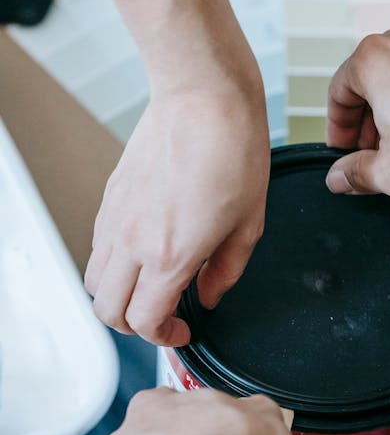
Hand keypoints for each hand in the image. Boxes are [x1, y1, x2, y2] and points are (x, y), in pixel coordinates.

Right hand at [85, 72, 269, 345]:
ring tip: (152, 285)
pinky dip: (114, 263)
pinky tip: (145, 251)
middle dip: (134, 326)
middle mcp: (132, 241)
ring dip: (118, 295)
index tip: (185, 330)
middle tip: (165, 316)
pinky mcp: (111, 196)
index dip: (165, 338)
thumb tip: (208, 297)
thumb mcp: (249, 222)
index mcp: (169, 255)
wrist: (204, 96)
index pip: (145, 322)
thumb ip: (227, 270)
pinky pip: (98, 246)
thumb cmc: (234, 149)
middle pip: (107, 311)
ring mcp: (115, 217)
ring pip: (94, 281)